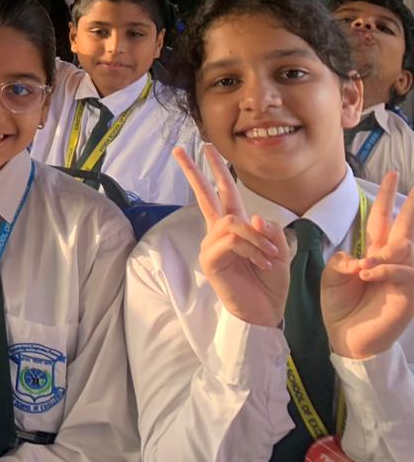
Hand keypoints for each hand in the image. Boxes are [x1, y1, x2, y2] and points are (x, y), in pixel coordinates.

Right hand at [177, 144, 289, 327]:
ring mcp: (211, 245)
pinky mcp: (211, 260)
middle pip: (204, 195)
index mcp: (234, 227)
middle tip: (181, 150)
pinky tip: (262, 263)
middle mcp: (218, 232)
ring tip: (271, 257)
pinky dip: (252, 249)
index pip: (222, 192)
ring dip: (256, 238)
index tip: (205, 148)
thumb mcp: (280, 252)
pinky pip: (232, 241)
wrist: (264, 313)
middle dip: (194, 171)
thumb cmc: (270, 284)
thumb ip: (269, 231)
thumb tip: (253, 216)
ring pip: (231, 222)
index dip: (214, 170)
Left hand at [322, 170, 413, 359]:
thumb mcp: (331, 277)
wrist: (345, 338)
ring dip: (384, 255)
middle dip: (409, 208)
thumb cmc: (339, 307)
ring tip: (364, 267)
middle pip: (403, 229)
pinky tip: (367, 274)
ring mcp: (400, 279)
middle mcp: (390, 262)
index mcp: (371, 254)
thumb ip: (341, 260)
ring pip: (404, 251)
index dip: (385, 200)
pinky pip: (401, 274)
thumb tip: (357, 256)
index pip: (380, 221)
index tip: (392, 176)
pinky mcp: (406, 296)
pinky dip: (384, 270)